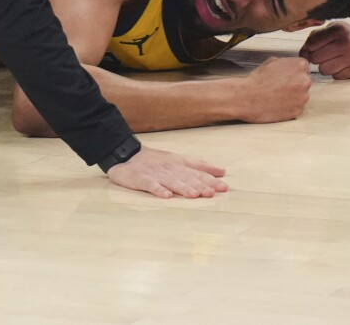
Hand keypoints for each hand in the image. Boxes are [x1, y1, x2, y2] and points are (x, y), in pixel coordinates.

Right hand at [105, 147, 227, 198]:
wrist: (126, 153)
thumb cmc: (155, 160)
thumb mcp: (179, 159)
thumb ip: (200, 165)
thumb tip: (222, 171)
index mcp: (179, 164)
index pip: (197, 172)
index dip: (210, 180)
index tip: (224, 188)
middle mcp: (170, 169)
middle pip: (187, 178)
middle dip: (200, 185)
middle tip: (212, 193)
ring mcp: (156, 174)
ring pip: (172, 181)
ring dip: (183, 188)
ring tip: (194, 195)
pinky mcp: (142, 179)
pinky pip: (151, 185)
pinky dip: (159, 190)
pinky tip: (166, 196)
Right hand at [238, 57, 311, 122]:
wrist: (245, 97)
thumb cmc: (256, 79)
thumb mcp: (271, 62)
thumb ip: (286, 63)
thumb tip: (291, 66)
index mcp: (300, 65)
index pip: (304, 68)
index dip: (292, 73)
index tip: (284, 77)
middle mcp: (305, 80)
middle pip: (304, 82)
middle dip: (294, 84)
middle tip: (279, 87)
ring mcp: (303, 97)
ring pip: (301, 96)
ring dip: (292, 97)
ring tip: (276, 97)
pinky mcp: (298, 111)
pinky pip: (296, 108)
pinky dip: (288, 108)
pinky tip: (276, 105)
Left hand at [300, 22, 349, 78]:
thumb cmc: (345, 37)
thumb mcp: (331, 30)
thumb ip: (314, 38)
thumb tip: (302, 55)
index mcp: (339, 29)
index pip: (311, 44)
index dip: (307, 49)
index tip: (311, 51)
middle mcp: (348, 42)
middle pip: (316, 58)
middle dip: (317, 59)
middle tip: (325, 56)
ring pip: (325, 70)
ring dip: (326, 67)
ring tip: (335, 60)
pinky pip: (337, 76)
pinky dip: (338, 72)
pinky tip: (345, 65)